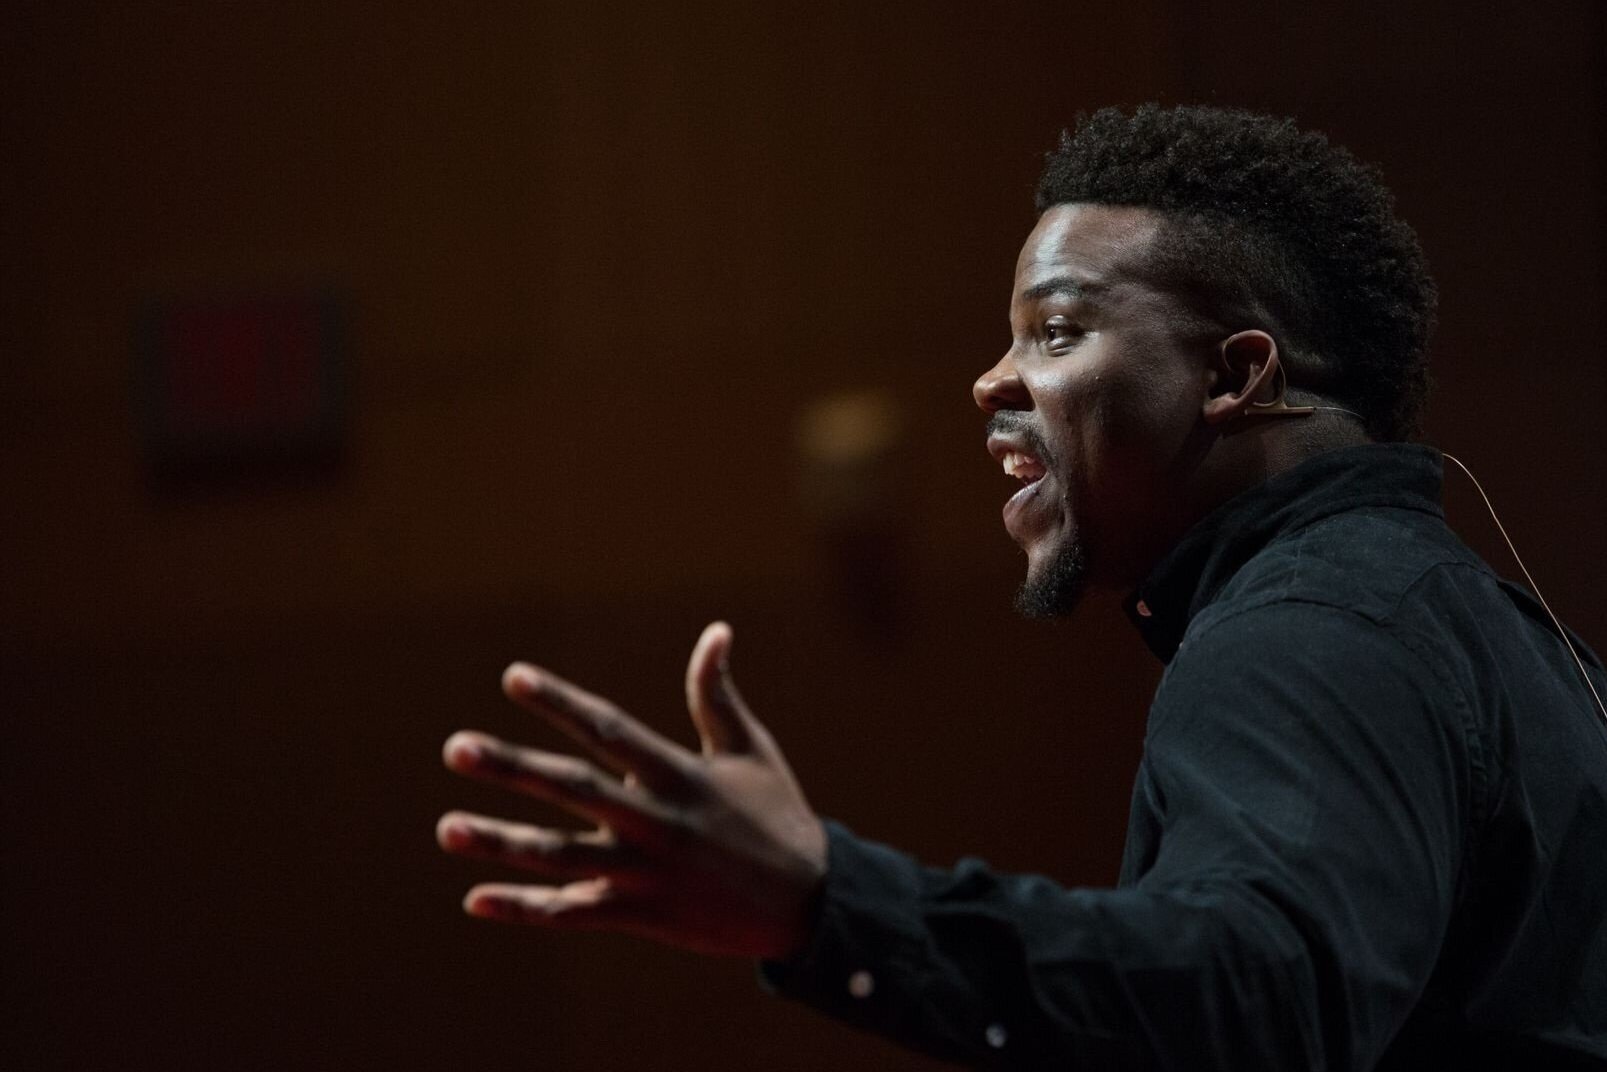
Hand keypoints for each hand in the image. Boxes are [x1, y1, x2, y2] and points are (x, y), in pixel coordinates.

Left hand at [437, 622, 827, 958]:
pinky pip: (573, 911)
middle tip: (455, 747)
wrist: (809, 906)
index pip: (608, 729)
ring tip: (445, 827)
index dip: (560, 702)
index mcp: (681, 774)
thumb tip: (716, 631)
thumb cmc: (778, 816)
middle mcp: (656, 821)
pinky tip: (474, 899)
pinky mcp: (640, 914)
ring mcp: (645, 872)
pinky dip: (525, 909)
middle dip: (511, 768)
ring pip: (560, 855)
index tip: (513, 677)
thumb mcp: (752, 751)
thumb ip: (717, 696)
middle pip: (571, 789)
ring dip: (499, 842)